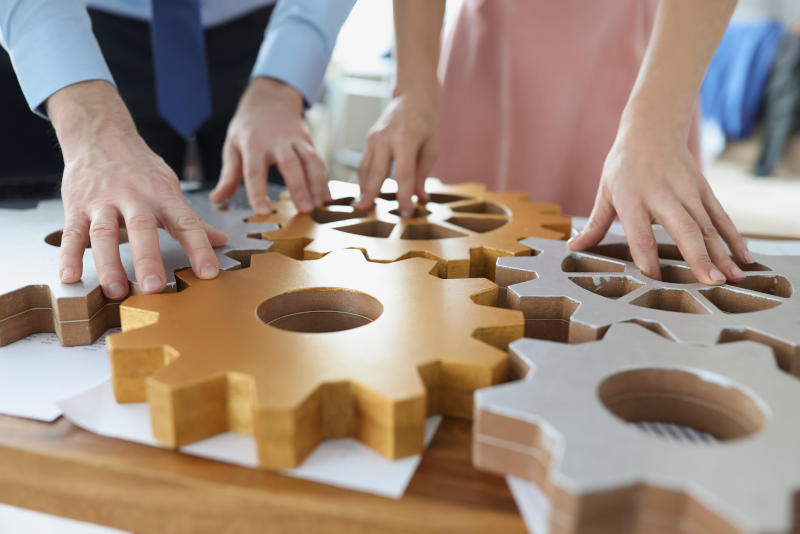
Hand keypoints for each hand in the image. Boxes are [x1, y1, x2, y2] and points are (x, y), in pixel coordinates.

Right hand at [49, 81, 227, 299]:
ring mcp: (102, 201)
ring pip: (104, 234)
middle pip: (142, 228)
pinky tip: (70, 277)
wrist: (100, 134)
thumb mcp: (169, 188)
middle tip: (154, 287)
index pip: (186, 223)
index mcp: (163, 195)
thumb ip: (190, 219)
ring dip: (109, 264)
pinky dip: (69, 256)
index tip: (209, 273)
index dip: (199, 248)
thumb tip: (221, 240)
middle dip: (147, 259)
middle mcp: (133, 197)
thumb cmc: (140, 168)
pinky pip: (72, 233)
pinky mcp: (76, 206)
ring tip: (116, 291)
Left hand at [210, 77, 328, 213]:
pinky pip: (319, 160)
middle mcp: (276, 141)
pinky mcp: (308, 141)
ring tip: (319, 205)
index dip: (258, 192)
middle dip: (298, 187)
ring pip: (310, 161)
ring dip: (316, 184)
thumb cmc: (249, 127)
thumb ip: (228, 176)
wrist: (270, 98)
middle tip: (304, 209)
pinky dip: (324, 179)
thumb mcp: (232, 146)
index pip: (254, 172)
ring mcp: (295, 140)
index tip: (264, 211)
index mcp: (252, 145)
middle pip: (289, 165)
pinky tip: (327, 197)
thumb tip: (217, 199)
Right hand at [353, 84, 439, 216]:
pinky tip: (365, 191)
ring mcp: (373, 138)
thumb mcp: (431, 147)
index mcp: (405, 140)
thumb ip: (423, 174)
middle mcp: (385, 139)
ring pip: (365, 169)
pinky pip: (364, 163)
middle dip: (370, 194)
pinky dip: (364, 179)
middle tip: (362, 211)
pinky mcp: (368, 139)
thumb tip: (420, 198)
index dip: (404, 197)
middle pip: (376, 173)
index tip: (406, 214)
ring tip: (361, 206)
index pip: (403, 175)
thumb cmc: (427, 120)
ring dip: (363, 189)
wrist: (413, 94)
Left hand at [568, 128, 751, 284]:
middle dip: (698, 257)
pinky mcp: (703, 188)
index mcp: (632, 198)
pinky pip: (721, 216)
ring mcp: (687, 191)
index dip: (647, 258)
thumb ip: (595, 224)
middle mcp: (662, 195)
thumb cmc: (623, 165)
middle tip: (709, 282)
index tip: (655, 280)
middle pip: (683, 229)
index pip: (640, 234)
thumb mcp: (605, 191)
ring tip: (732, 280)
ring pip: (707, 226)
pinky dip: (733, 237)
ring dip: (721, 253)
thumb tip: (574, 247)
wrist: (652, 128)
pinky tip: (742, 258)